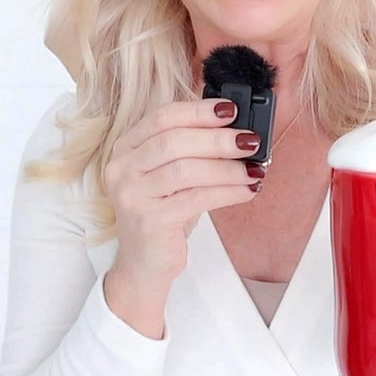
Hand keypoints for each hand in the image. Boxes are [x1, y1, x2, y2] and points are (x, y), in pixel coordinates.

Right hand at [101, 98, 260, 336]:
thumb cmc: (164, 212)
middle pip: (174, 141)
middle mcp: (122, 169)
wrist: (144, 264)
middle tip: (249, 141)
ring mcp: (132, 195)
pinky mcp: (149, 221)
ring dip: (227, 168)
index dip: (199, 111)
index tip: (231, 110)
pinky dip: (227, 192)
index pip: (162, 117)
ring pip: (186, 170)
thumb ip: (191, 148)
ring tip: (254, 169)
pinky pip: (195, 199)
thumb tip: (236, 128)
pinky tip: (247, 190)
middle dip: (218, 139)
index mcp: (126, 148)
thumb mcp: (171, 175)